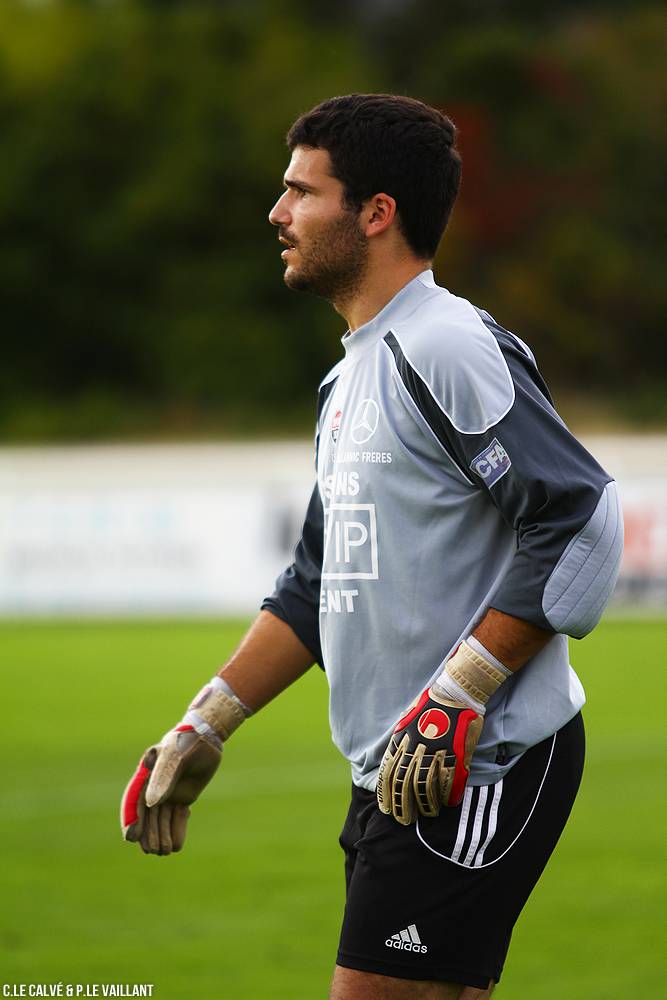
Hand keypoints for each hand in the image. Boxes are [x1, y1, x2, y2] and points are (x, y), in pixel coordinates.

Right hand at [120, 676, 247, 853]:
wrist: (207, 736)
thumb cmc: (188, 741)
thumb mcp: (176, 756)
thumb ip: (164, 777)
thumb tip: (152, 803)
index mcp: (147, 774)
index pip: (134, 800)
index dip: (131, 819)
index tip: (131, 837)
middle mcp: (155, 786)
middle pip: (147, 815)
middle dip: (149, 834)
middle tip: (153, 850)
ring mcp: (169, 793)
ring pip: (162, 819)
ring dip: (162, 836)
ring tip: (165, 852)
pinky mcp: (183, 798)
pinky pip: (177, 818)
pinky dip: (177, 831)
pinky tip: (177, 846)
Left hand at [377, 639, 509, 824]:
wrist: (456, 692)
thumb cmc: (431, 706)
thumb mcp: (407, 721)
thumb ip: (401, 742)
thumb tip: (393, 760)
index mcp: (401, 740)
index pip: (388, 773)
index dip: (386, 794)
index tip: (386, 808)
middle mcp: (415, 748)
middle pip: (404, 785)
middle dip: (402, 806)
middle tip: (404, 820)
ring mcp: (436, 752)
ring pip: (426, 786)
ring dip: (426, 804)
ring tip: (428, 814)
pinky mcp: (455, 753)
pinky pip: (449, 780)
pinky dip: (447, 794)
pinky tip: (448, 802)